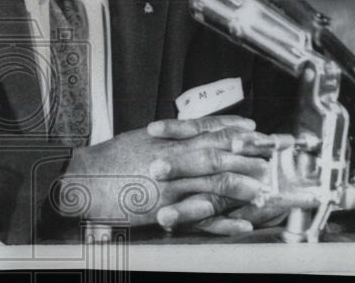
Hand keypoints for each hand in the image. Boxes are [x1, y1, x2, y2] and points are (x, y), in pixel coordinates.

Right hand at [57, 116, 269, 228]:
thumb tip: (192, 132)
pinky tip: (240, 224)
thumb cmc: (109, 160)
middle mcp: (172, 159)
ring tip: (264, 189)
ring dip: (242, 186)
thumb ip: (169, 138)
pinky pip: (198, 216)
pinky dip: (221, 221)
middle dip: (248, 156)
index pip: (208, 130)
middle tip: (272, 157)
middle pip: (219, 154)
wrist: (82, 178)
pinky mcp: (162, 209)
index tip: (255, 131)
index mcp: (167, 140)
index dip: (234, 130)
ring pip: (214, 184)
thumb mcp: (141, 140)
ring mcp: (170, 185)